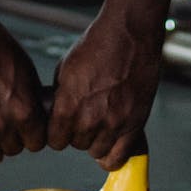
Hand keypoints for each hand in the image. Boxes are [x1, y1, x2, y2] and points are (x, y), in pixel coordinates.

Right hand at [0, 16, 47, 175]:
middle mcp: (2, 123)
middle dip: (14, 139)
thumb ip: (34, 102)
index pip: (37, 143)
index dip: (33, 135)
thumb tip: (41, 120)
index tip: (27, 129)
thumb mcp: (28, 74)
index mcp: (25, 111)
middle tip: (7, 125)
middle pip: (15, 149)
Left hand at [47, 20, 162, 169]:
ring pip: (97, 151)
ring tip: (99, 125)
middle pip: (77, 145)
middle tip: (83, 119)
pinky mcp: (135, 122)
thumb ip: (61, 97)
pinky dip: (114, 154)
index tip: (61, 128)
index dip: (57, 134)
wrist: (130, 34)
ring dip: (96, 141)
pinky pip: (121, 155)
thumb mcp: (65, 70)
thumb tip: (55, 113)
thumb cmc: (99, 45)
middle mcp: (90, 118)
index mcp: (68, 105)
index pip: (55, 140)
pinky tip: (111, 142)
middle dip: (77, 134)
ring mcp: (114, 122)